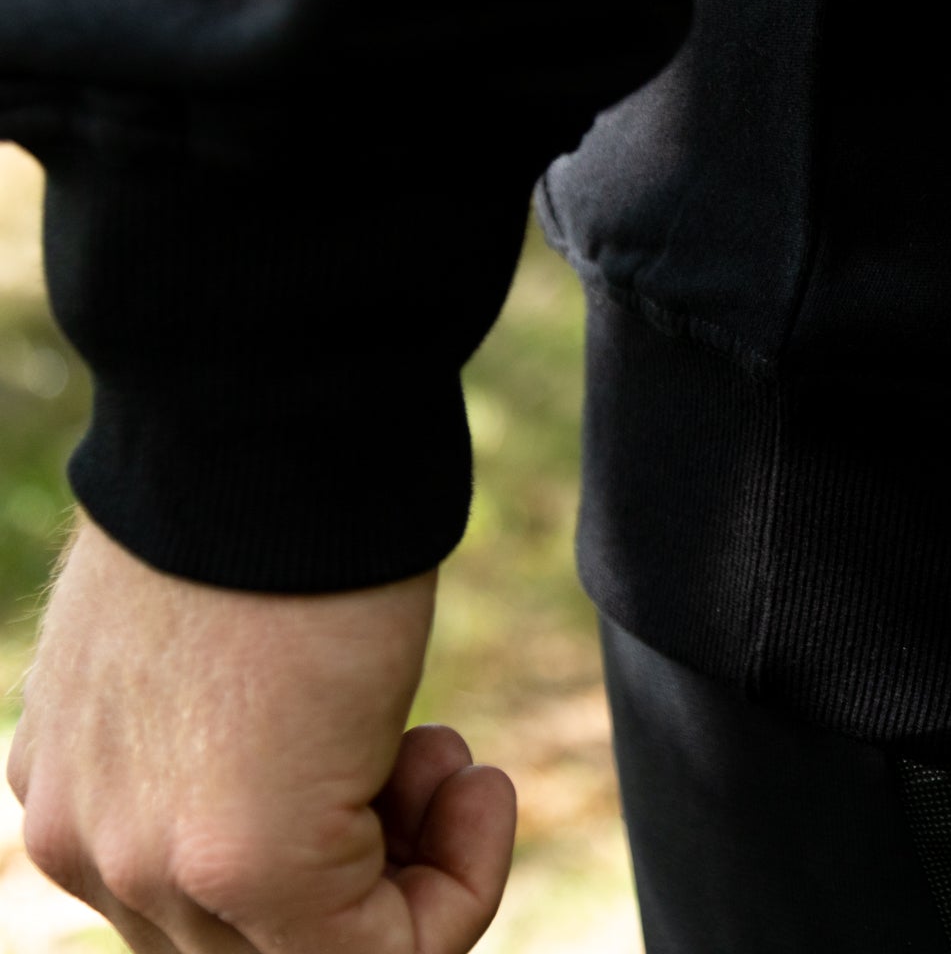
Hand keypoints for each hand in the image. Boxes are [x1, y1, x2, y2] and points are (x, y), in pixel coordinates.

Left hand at [5, 512, 515, 952]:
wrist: (268, 443)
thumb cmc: (268, 515)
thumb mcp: (226, 661)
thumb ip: (226, 748)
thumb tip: (316, 782)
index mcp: (75, 794)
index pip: (204, 906)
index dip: (340, 850)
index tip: (407, 756)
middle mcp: (91, 846)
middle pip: (261, 943)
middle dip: (382, 871)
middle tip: (438, 763)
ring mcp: (157, 864)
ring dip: (428, 873)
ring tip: (455, 761)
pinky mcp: (248, 863)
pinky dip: (459, 890)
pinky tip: (478, 786)